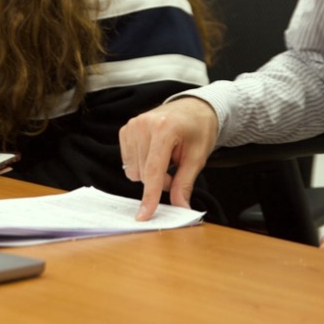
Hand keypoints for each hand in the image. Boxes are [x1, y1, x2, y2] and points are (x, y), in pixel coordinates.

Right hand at [119, 97, 218, 219]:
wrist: (193, 108)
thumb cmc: (198, 130)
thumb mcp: (198, 157)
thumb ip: (185, 183)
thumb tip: (180, 208)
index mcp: (164, 129)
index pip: (153, 171)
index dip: (150, 196)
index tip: (144, 216)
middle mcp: (143, 124)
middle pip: (143, 174)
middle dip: (160, 181)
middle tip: (175, 170)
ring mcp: (132, 125)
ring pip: (133, 170)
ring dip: (150, 174)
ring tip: (166, 160)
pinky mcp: (125, 129)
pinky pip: (128, 162)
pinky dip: (141, 165)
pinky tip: (155, 154)